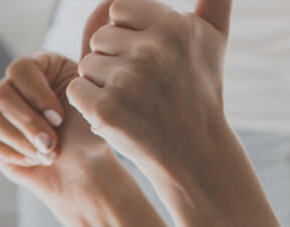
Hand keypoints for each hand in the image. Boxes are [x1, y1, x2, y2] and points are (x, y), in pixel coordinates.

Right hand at [0, 47, 119, 204]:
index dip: (36, 94)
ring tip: (50, 153)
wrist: (85, 171)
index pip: (19, 68)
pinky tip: (36, 159)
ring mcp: (0, 113)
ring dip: (24, 142)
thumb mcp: (96, 93)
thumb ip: (92, 58)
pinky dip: (14, 154)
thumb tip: (107, 6)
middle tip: (52, 141)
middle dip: (28, 122)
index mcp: (39, 69)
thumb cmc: (93, 133)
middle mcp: (15, 88)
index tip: (60, 115)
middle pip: (0, 94)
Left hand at [67, 0, 234, 177]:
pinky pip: (76, 89)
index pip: (118, 9)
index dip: (127, 30)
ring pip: (86, 64)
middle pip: (100, 37)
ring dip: (101, 80)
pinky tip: (117, 112)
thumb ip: (213, 0)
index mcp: (174, 27)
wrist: (192, 148)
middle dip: (113, 56)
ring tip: (132, 98)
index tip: (147, 52)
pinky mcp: (105, 109)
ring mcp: (127, 81)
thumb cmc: (198, 88)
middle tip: (142, 81)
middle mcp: (151, 51)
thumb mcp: (213, 38)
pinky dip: (89, 102)